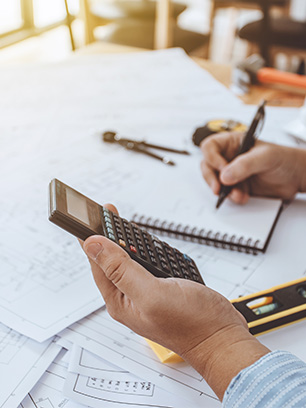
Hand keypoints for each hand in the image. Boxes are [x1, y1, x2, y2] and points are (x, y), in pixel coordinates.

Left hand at [82, 205, 268, 399]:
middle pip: (111, 261)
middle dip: (109, 236)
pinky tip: (145, 246)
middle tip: (110, 213)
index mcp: (120, 301)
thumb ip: (121, 269)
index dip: (93, 238)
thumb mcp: (151, 293)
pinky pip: (145, 267)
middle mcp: (130, 298)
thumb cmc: (191, 324)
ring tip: (121, 225)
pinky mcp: (162, 290)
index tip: (93, 215)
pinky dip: (144, 252)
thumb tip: (94, 245)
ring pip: (128, 263)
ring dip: (125, 243)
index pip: (97, 264)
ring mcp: (146, 294)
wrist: (222, 338)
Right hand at [200, 132, 305, 203]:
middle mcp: (229, 157)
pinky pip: (226, 194)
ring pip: (215, 182)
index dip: (212, 158)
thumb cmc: (284, 159)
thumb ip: (244, 165)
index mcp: (233, 143)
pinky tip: (243, 197)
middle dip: (212, 178)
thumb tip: (224, 175)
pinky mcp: (236, 187)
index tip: (222, 169)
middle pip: (207, 166)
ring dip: (225, 191)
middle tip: (219, 188)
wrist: (296, 177)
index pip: (210, 147)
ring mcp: (232, 174)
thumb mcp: (265, 157)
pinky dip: (233, 197)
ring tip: (239, 194)